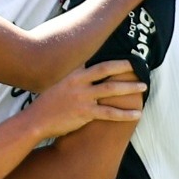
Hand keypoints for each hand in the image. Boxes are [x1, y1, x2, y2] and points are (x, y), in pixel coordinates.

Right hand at [27, 61, 145, 139]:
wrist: (35, 121)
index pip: (94, 61)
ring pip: (111, 90)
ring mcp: (82, 97)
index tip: (123, 57)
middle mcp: (78, 83)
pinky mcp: (85, 113)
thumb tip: (83, 71)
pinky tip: (137, 114)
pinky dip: (125, 113)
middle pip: (105, 69)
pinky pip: (110, 112)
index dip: (109, 58)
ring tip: (143, 87)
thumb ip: (73, 78)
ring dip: (130, 88)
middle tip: (139, 66)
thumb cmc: (46, 105)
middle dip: (124, 67)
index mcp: (72, 74)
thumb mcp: (58, 86)